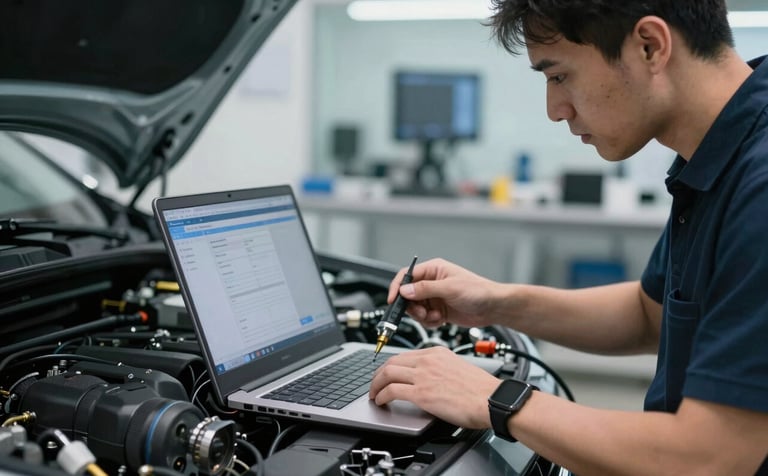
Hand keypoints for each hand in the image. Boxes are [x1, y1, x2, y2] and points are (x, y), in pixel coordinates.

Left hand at [369, 346, 500, 428]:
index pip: (405, 355)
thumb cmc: (482, 390)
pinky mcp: (422, 393)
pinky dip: (381, 396)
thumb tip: (429, 380)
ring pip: (387, 374)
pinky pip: (392, 391)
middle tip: (375, 384)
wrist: (492, 400)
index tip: (387, 374)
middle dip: (378, 374)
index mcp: (437, 353)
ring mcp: (423, 376)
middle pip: (392, 362)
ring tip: (374, 394)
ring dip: (376, 385)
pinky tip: (381, 401)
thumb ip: (440, 369)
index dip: (391, 366)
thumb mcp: (458, 368)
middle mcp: (428, 360)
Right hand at [388, 258, 503, 328]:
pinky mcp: (438, 310)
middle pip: (408, 295)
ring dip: (421, 316)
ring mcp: (435, 297)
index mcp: (433, 270)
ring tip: (433, 317)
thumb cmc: (478, 291)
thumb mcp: (449, 288)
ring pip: (415, 308)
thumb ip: (425, 289)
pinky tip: (440, 320)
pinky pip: (424, 318)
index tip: (393, 300)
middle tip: (421, 313)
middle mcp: (432, 283)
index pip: (406, 276)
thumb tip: (405, 290)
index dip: (397, 287)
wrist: (493, 307)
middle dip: (412, 307)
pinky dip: (429, 321)